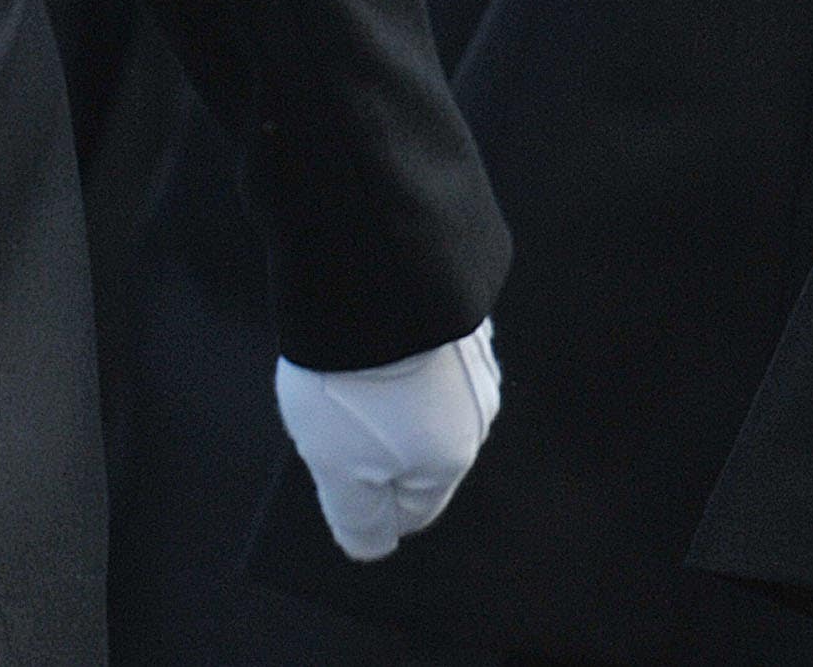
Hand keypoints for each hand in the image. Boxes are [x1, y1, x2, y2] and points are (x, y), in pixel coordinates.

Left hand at [275, 320, 500, 562]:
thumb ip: (357, 517)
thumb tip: (372, 547)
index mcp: (451, 456)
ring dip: (387, 390)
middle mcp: (477, 408)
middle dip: (377, 442)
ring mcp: (474, 354)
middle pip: (420, 450)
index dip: (368, 497)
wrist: (366, 265)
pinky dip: (396, 344)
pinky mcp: (460, 307)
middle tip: (335, 413)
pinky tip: (364, 326)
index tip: (335, 467)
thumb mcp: (335, 466)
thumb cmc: (349, 375)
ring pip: (425, 397)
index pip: (413, 508)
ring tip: (345, 364)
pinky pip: (425, 346)